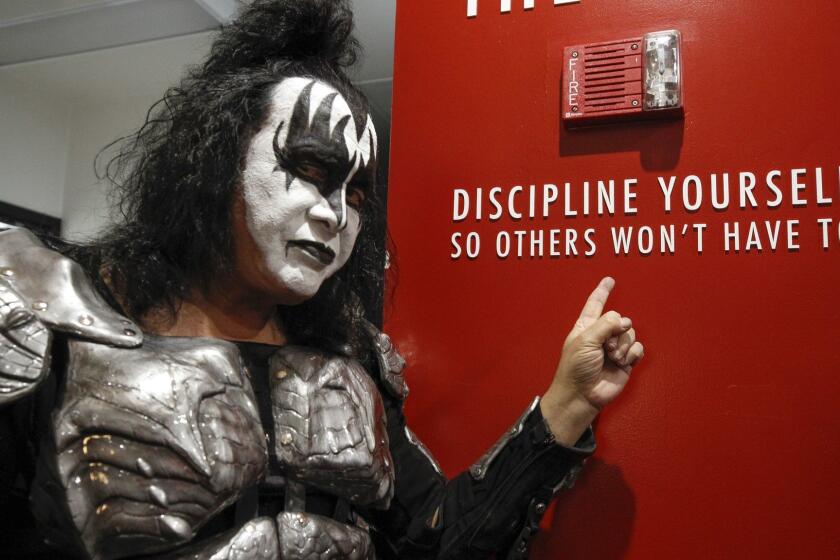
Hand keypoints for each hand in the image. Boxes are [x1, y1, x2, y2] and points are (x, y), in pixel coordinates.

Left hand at [541, 277, 643, 444]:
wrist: (582, 395)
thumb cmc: (576, 368)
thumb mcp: (585, 340)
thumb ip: (605, 325)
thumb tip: (624, 321)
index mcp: (586, 327)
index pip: (595, 304)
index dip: (602, 292)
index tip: (609, 280)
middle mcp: (601, 335)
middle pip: (619, 319)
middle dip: (617, 330)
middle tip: (606, 346)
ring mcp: (614, 348)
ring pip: (630, 333)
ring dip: (623, 344)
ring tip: (612, 357)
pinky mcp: (626, 361)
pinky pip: (638, 347)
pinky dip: (632, 353)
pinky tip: (623, 362)